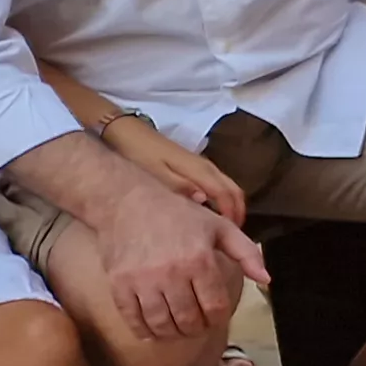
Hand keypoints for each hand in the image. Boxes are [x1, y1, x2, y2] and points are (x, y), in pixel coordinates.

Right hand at [94, 183, 265, 344]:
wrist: (129, 203)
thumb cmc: (179, 216)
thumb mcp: (221, 227)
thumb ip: (247, 254)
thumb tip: (266, 280)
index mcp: (200, 260)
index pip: (215, 307)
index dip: (218, 318)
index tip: (215, 317)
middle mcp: (171, 273)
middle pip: (188, 320)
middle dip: (196, 329)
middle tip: (197, 326)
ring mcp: (142, 280)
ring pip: (161, 324)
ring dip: (172, 334)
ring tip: (178, 330)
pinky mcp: (119, 284)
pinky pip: (132, 319)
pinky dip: (144, 331)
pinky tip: (152, 332)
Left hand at [100, 116, 243, 224]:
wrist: (128, 132)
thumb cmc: (139, 154)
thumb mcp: (155, 173)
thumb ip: (179, 187)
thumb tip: (204, 200)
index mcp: (198, 170)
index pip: (226, 194)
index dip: (232, 214)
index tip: (232, 234)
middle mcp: (206, 166)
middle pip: (234, 189)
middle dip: (238, 211)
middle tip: (234, 234)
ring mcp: (202, 165)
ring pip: (228, 185)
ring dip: (232, 204)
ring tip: (226, 225)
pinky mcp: (195, 165)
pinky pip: (219, 183)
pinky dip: (224, 198)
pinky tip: (213, 210)